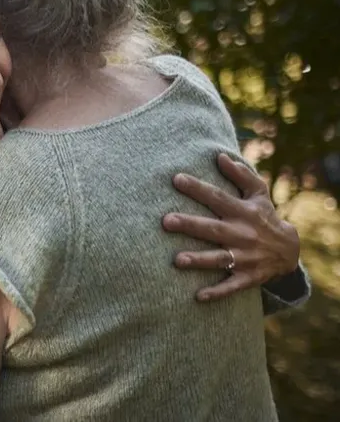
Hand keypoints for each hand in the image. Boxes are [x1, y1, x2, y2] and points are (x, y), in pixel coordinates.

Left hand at [163, 153, 300, 301]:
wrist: (289, 251)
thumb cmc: (264, 217)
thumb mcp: (259, 194)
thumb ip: (241, 175)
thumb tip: (220, 156)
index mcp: (242, 212)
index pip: (217, 197)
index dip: (197, 188)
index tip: (176, 178)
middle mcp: (242, 234)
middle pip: (212, 229)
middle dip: (189, 225)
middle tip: (165, 221)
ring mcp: (245, 257)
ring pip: (219, 259)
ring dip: (199, 260)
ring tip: (177, 260)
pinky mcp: (247, 277)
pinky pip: (231, 286)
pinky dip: (216, 292)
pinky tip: (198, 297)